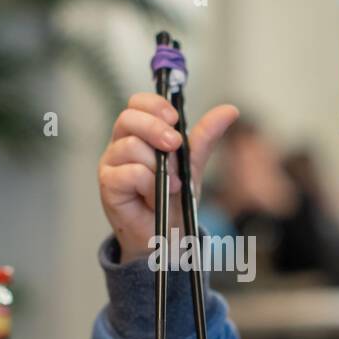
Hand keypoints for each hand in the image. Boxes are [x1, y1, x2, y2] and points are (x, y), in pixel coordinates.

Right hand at [98, 93, 239, 262]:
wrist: (168, 235)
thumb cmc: (174, 198)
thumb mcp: (193, 163)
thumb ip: (205, 137)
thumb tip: (230, 110)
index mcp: (139, 133)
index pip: (137, 103)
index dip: (155, 105)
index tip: (175, 119)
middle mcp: (121, 143)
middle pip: (129, 118)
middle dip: (156, 129)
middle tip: (175, 145)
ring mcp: (111, 163)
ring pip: (131, 146)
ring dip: (158, 166)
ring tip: (171, 184)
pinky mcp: (108, 184)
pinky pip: (129, 173)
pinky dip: (149, 184)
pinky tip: (157, 196)